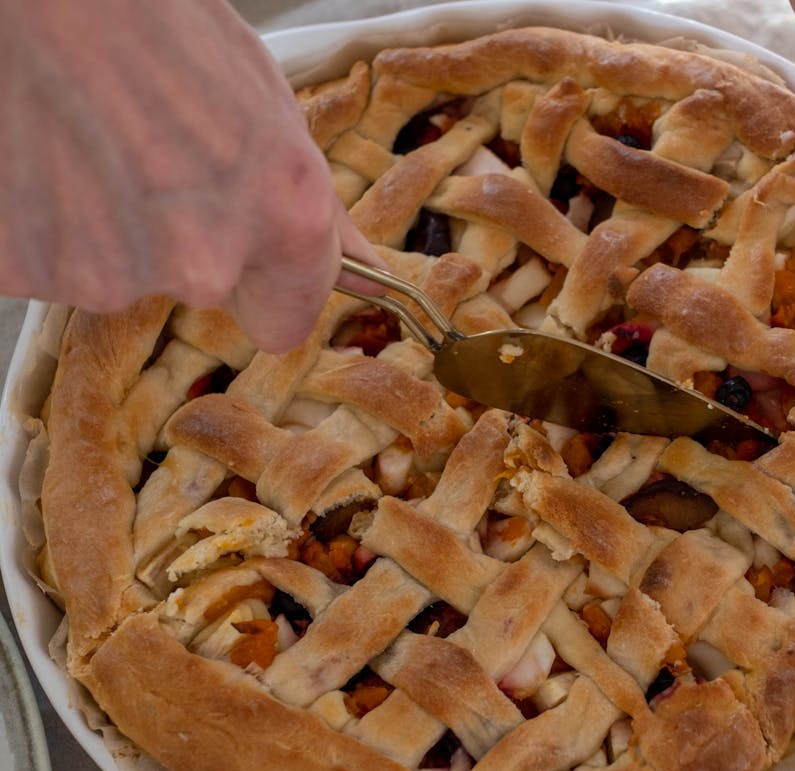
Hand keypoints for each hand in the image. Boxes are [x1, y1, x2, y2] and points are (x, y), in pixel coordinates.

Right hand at [0, 0, 371, 351]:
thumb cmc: (160, 29)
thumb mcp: (269, 109)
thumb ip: (317, 210)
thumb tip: (369, 270)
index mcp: (283, 220)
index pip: (285, 325)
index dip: (264, 287)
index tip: (248, 257)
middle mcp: (205, 263)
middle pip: (200, 291)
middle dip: (183, 243)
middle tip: (152, 159)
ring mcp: (109, 273)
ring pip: (121, 278)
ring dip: (112, 231)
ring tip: (96, 148)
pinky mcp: (25, 269)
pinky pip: (49, 266)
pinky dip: (47, 227)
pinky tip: (52, 162)